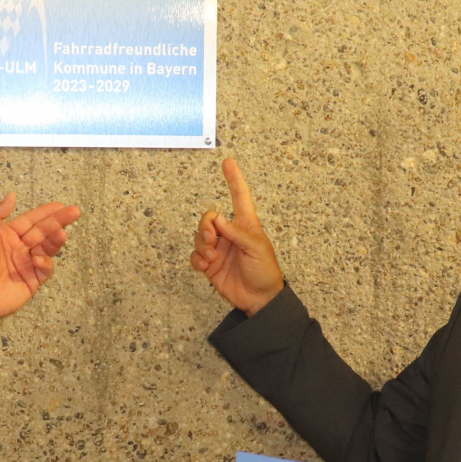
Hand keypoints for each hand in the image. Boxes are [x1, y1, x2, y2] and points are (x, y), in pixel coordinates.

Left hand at [0, 193, 81, 345]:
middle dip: (59, 221)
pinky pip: (45, 269)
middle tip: (75, 211)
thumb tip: (12, 195)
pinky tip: (38, 260)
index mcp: (9, 234)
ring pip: (47, 248)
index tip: (60, 205)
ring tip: (63, 233)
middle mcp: (20, 247)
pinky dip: (45, 263)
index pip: (31, 220)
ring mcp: (28, 264)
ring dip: (56, 240)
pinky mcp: (33, 280)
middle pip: (43, 231)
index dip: (45, 212)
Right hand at [189, 157, 284, 315]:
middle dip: (206, 227)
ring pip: (200, 236)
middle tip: (213, 241)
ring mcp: (219, 249)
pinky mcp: (210, 264)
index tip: (228, 162)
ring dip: (202, 245)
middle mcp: (230, 234)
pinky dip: (196, 258)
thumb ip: (237, 233)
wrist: (259, 299)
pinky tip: (205, 265)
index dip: (234, 179)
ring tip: (212, 258)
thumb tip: (218, 219)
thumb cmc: (265, 272)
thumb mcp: (256, 248)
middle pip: (209, 218)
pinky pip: (195, 255)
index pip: (239, 197)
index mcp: (246, 225)